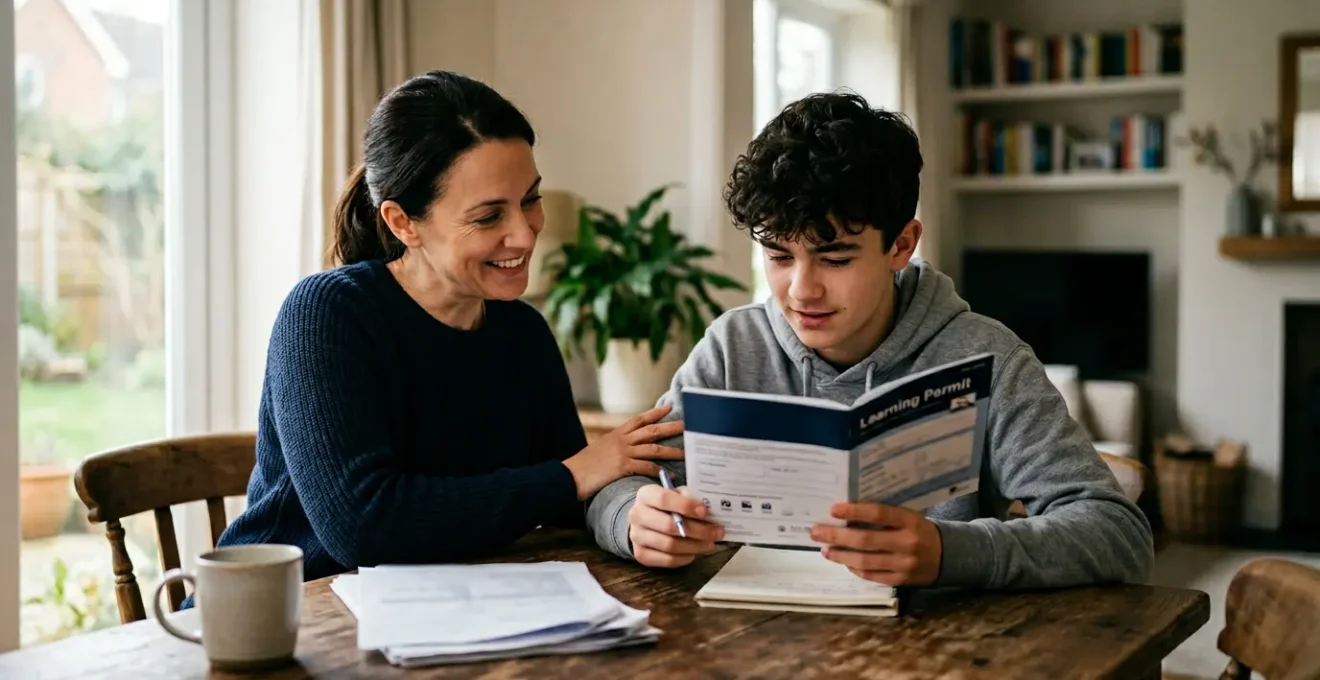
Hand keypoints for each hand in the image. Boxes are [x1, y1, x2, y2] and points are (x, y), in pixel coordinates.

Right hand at [562, 405, 684, 500]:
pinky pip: (646, 467)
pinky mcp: (622, 467)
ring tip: (686, 453)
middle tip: (687, 425)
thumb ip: (615, 446)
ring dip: (671, 450)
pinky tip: (670, 475)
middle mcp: (622, 440)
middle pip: (652, 430)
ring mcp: (623, 453)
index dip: (655, 413)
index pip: (639, 419)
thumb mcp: (600, 448)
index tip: (668, 408)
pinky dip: (660, 471)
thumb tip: (626, 447)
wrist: (570, 475)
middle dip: (671, 427)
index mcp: (617, 434)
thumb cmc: (584, 465)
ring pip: (653, 448)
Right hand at [628, 483, 723, 567]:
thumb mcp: (677, 494)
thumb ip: (689, 497)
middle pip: (668, 526)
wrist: (646, 520)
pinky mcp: (641, 555)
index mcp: (645, 494)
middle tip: (717, 532)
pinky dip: (686, 557)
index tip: (705, 511)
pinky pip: (668, 560)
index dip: (686, 506)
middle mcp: (637, 515)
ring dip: (695, 546)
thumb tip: (707, 511)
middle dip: (698, 530)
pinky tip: (696, 552)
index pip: (663, 499)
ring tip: (711, 543)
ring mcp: (637, 537)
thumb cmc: (667, 505)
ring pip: (670, 545)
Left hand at [810, 503, 942, 586]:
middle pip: (865, 540)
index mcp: (910, 521)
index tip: (833, 509)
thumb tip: (846, 514)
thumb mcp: (908, 516)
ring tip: (825, 550)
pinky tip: (844, 562)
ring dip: (841, 556)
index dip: (854, 512)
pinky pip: (872, 576)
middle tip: (816, 532)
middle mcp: (907, 543)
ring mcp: (904, 564)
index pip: (878, 514)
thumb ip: (883, 516)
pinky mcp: (901, 580)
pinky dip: (855, 569)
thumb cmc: (920, 530)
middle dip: (836, 536)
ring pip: (865, 561)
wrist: (949, 555)